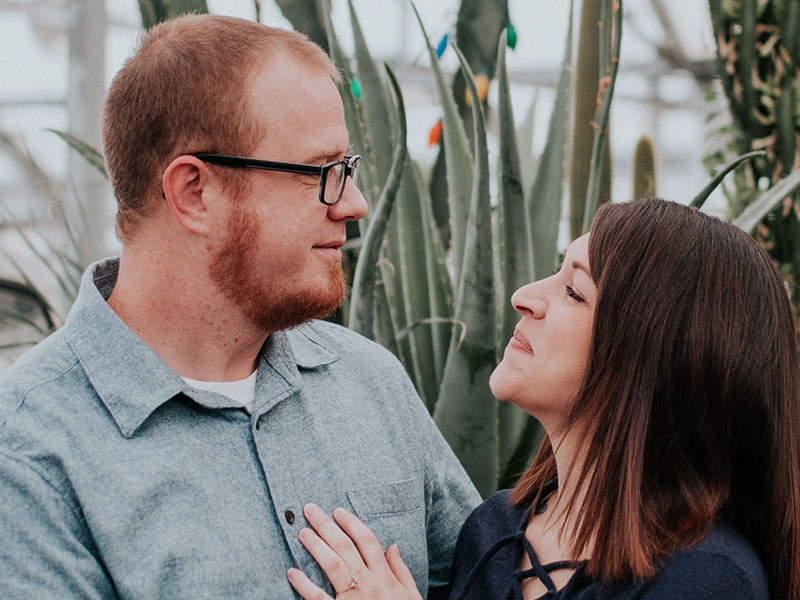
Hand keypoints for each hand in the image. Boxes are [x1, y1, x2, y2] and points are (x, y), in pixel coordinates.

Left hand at [287, 503, 422, 599]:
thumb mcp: (411, 594)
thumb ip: (401, 569)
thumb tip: (393, 545)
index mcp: (384, 576)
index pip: (367, 541)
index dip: (351, 523)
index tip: (337, 511)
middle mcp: (369, 583)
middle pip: (346, 547)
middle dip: (326, 525)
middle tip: (310, 509)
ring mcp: (353, 599)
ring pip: (333, 565)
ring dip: (316, 546)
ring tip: (302, 532)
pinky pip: (318, 598)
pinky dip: (304, 585)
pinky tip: (292, 572)